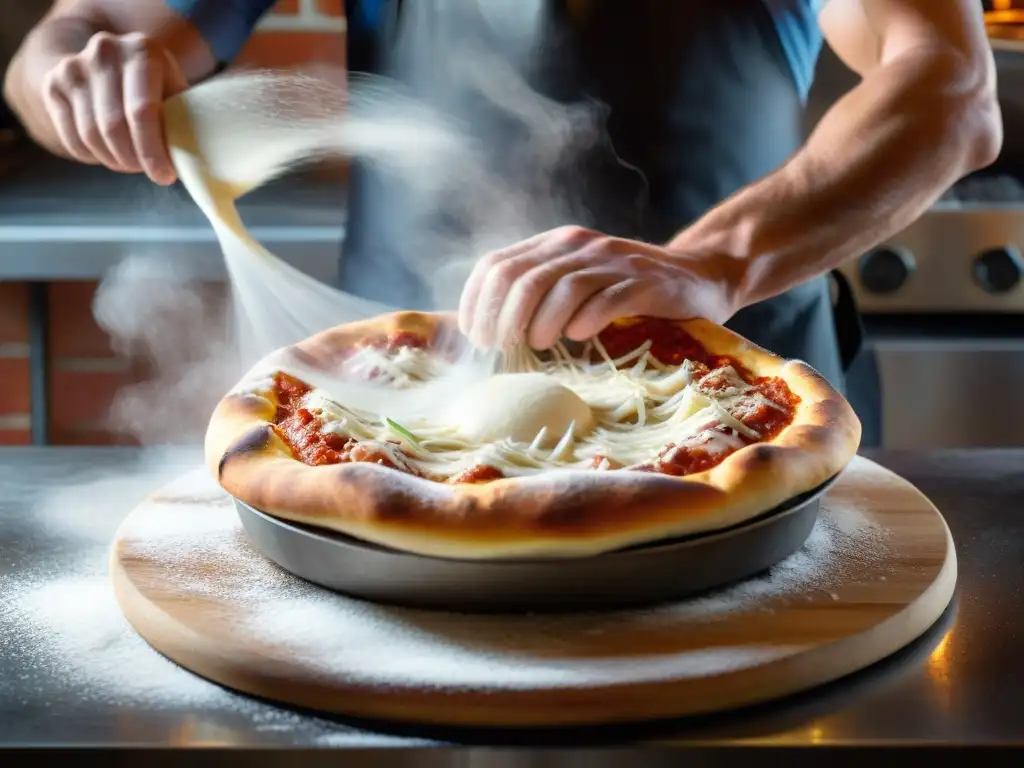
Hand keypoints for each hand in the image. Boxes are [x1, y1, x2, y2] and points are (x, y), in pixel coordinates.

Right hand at [40, 32, 187, 184]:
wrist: (109, 62)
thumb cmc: (155, 87)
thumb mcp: (176, 94)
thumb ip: (180, 121)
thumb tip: (184, 163)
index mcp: (142, 51)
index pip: (142, 111)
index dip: (151, 151)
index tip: (164, 176)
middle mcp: (104, 52)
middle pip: (113, 126)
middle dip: (133, 159)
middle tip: (146, 171)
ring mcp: (73, 67)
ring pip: (91, 135)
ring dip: (114, 160)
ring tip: (131, 163)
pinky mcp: (53, 85)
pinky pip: (72, 139)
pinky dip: (93, 156)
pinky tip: (109, 153)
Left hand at [458, 225, 741, 349]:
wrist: (697, 276)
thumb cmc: (625, 291)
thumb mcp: (575, 284)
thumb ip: (536, 298)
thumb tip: (484, 337)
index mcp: (553, 245)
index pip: (496, 265)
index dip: (477, 303)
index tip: (476, 339)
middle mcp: (578, 246)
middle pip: (522, 278)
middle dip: (504, 319)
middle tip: (504, 349)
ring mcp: (612, 262)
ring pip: (561, 288)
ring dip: (542, 323)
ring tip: (540, 346)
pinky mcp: (644, 281)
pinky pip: (606, 298)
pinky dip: (586, 320)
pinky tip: (579, 336)